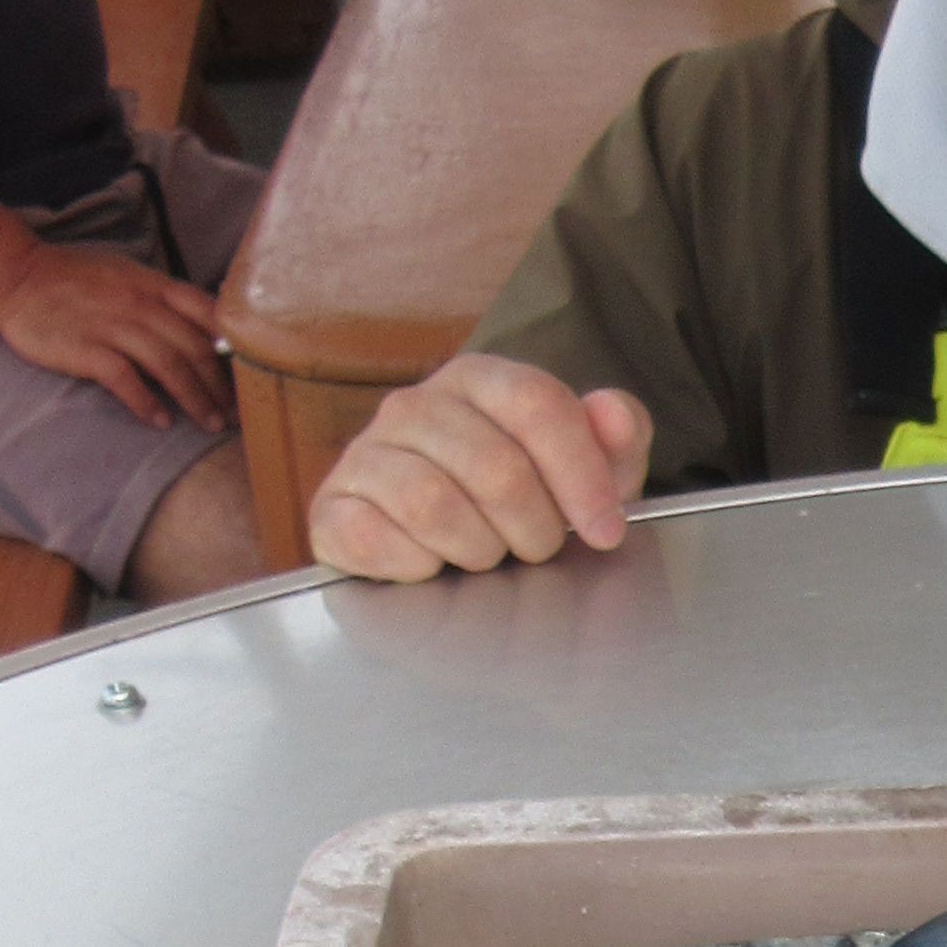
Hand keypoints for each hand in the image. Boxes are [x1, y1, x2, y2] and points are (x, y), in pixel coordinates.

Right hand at [0, 240, 230, 428]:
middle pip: (194, 347)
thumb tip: (205, 328)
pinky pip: (125, 379)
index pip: (208, 314)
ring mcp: (111, 324)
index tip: (248, 378)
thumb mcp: (127, 275)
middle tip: (234, 415)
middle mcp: (138, 303)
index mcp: (153, 285)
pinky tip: (160, 421)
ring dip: (194, 399)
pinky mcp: (84, 347)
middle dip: (220, 385)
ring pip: (168, 365)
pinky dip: (146, 403)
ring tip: (209, 424)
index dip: (234, 348)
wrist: (16, 276)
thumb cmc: (75, 280)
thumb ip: (164, 298)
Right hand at [308, 357, 653, 582]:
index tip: (606, 530)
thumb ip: (615, 439)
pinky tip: (431, 566)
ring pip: (434, 504)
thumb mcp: (580, 473)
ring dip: (479, 550)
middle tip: (537, 549)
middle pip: (495, 465)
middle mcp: (413, 406)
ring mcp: (365, 455)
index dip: (582, 474)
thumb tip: (612, 413)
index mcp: (476, 380)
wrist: (428, 554)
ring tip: (486, 557)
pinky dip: (418, 566)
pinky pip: (377, 538)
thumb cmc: (513, 506)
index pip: (537, 404)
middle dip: (535, 527)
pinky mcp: (332, 509)